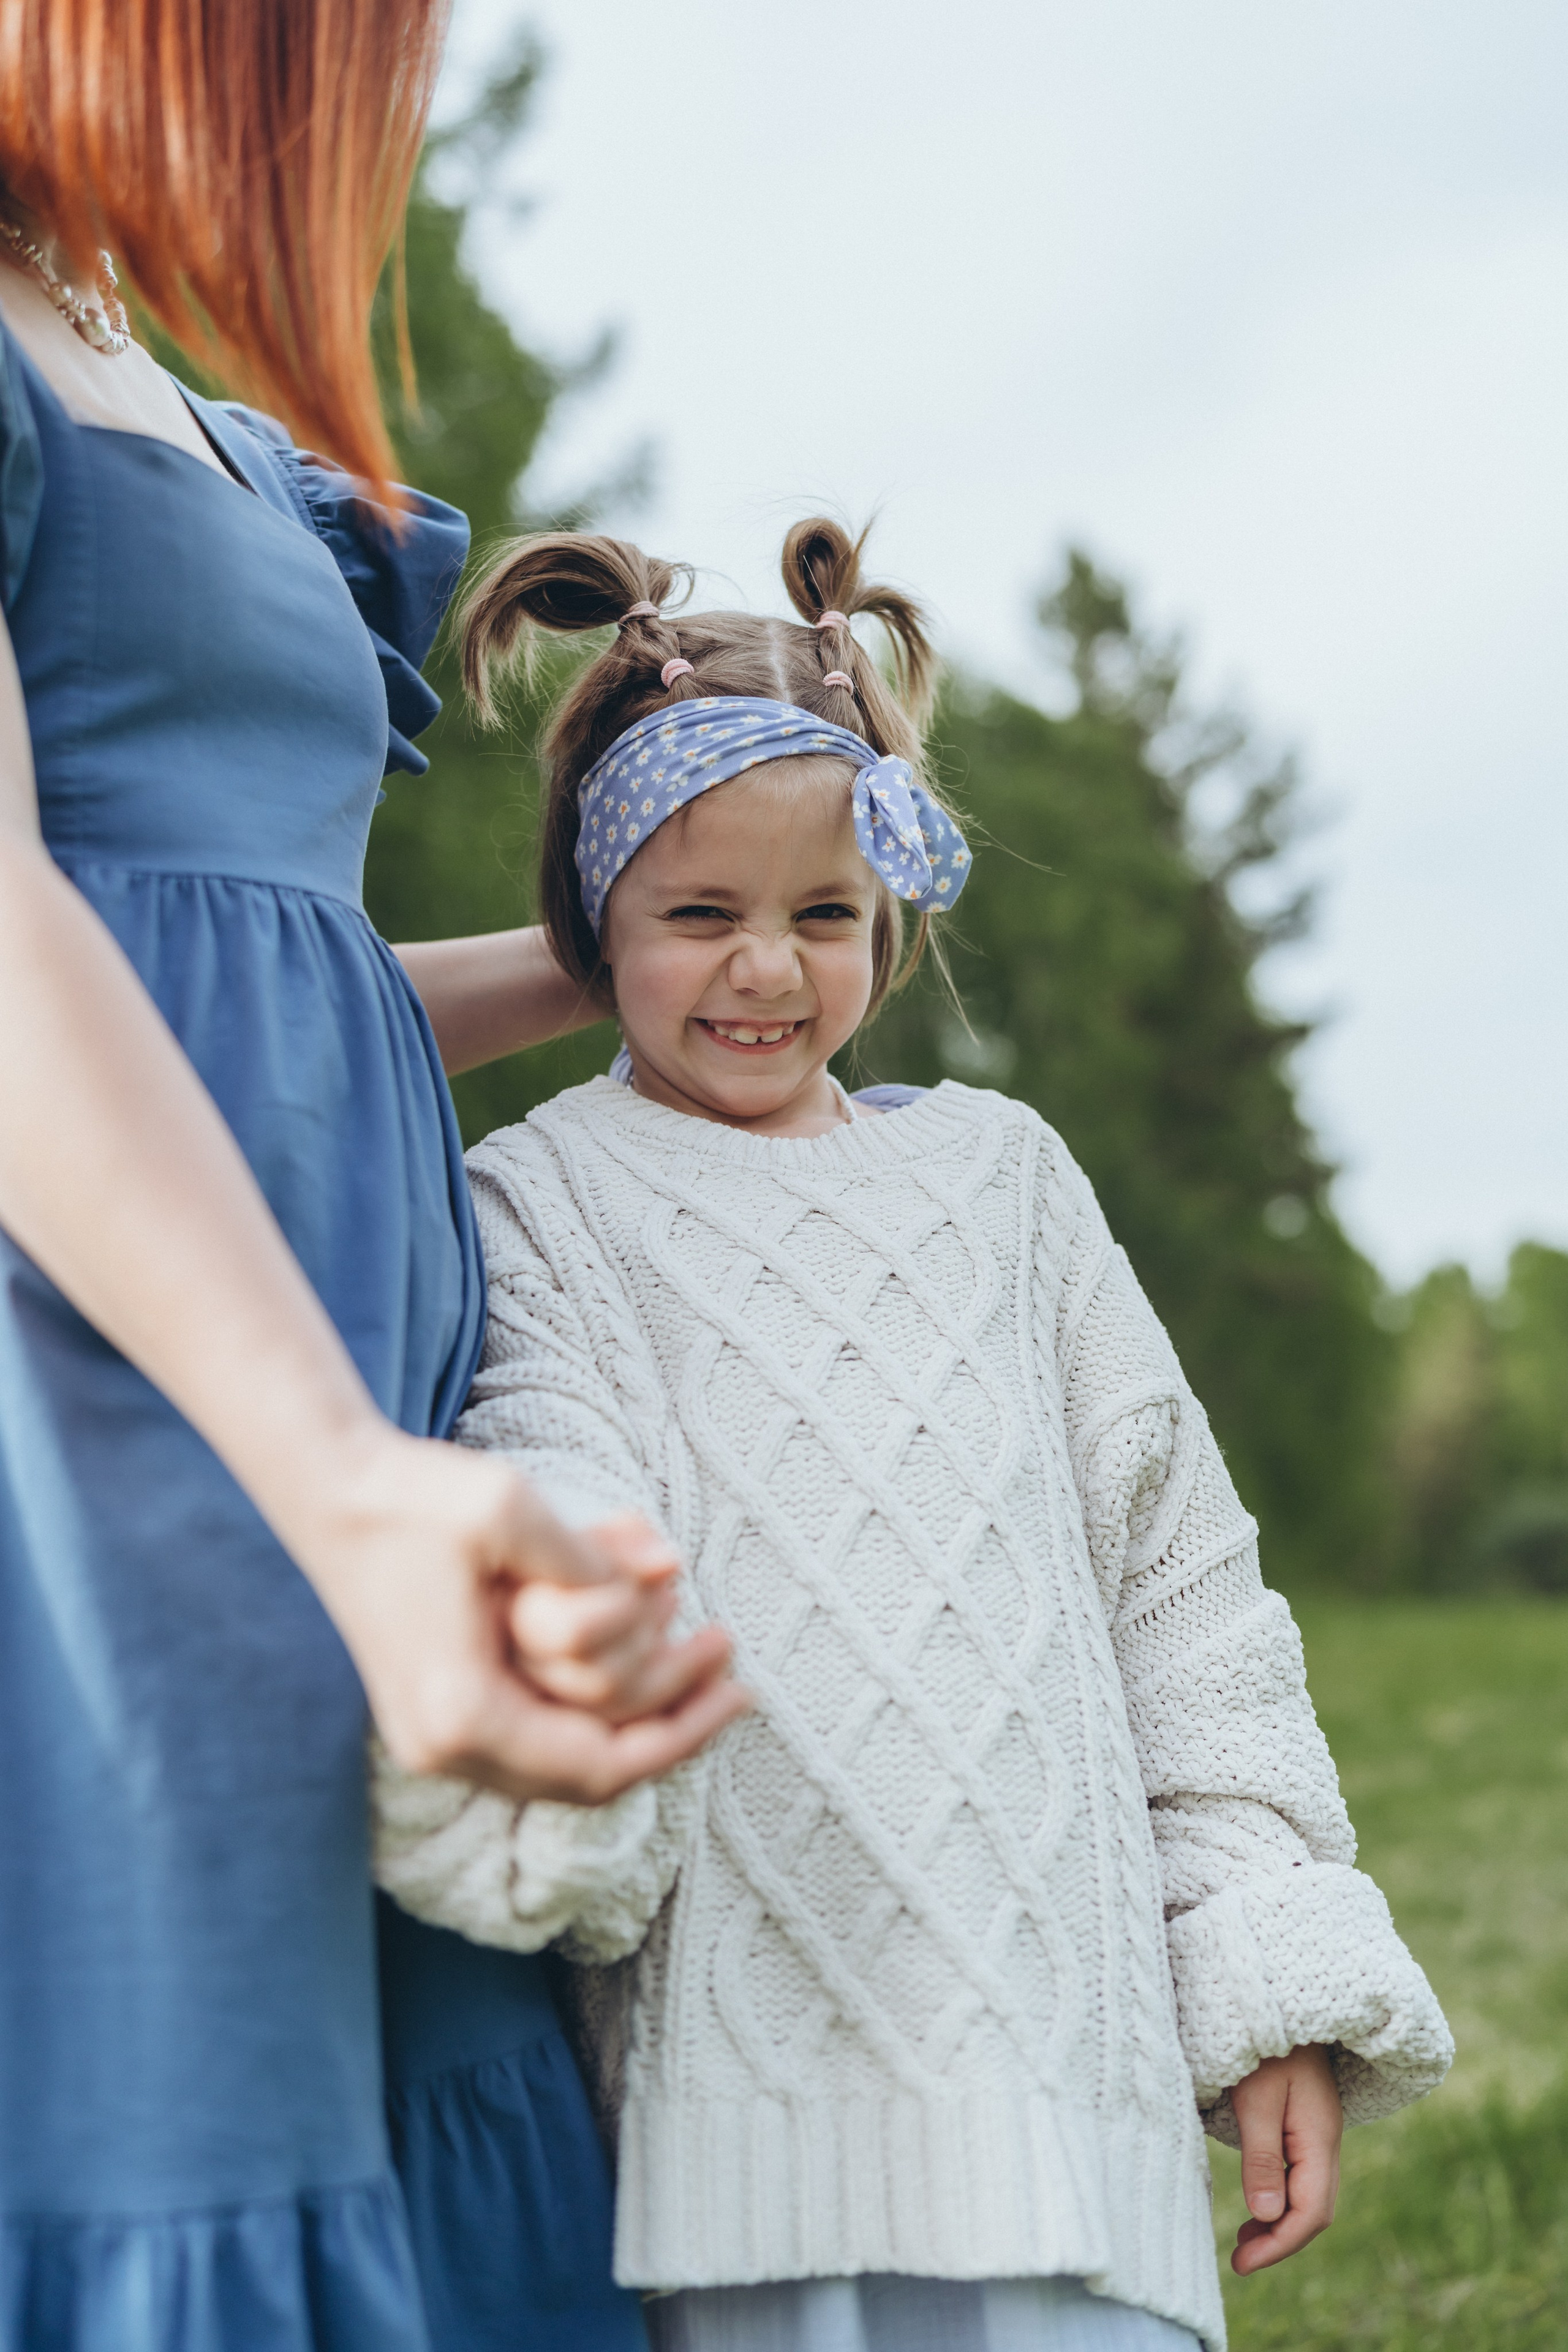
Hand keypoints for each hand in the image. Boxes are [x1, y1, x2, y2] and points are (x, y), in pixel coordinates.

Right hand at [289, 1427, 748, 1804]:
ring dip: (633, 1705)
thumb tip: (670, 1574)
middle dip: (670, 1719)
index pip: (600, 1765)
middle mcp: (445, 1747)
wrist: (329, 1491)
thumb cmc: (414, 1496)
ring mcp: (435, 1738)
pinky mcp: (436, 1713)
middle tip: (730, 1661)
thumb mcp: (510, 1508)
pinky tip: (634, 1650)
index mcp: (462, 1714)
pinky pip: (537, 1732)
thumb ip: (592, 1559)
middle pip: (589, 1775)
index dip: (682, 1731)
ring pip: (565, 1758)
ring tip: (692, 1641)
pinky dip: (590, 1699)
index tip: (741, 1687)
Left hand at [1229, 2044, 1341, 2273]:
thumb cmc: (1263, 2044)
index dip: (1279, 2243)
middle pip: (1314, 2209)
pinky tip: (1259, 2203)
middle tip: (1238, 2259)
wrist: (1281, 1998)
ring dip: (1280, 2222)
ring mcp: (1318, 2132)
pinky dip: (1281, 2197)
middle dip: (1279, 2240)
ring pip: (1309, 2194)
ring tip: (1244, 2241)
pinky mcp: (1305, 2124)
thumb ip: (1263, 2156)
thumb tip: (1268, 2215)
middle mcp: (1326, 2140)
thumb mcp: (1257, 2098)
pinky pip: (1301, 2174)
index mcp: (1320, 2137)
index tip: (1241, 2263)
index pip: (1310, 2211)